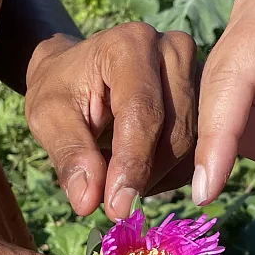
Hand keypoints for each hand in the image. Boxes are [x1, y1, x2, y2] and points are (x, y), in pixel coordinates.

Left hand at [26, 23, 198, 219]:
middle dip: (144, 176)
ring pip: (191, 145)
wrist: (79, 68)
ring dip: (156, 178)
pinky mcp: (206, 95)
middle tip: (112, 202)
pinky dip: (169, 174)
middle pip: (174, 132)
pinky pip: (199, 150)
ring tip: (120, 182)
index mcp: (131, 45)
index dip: (132, 164)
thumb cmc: (60, 88)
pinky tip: (141, 175)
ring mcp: (196, 71)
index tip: (117, 209)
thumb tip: (88, 201)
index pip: (141, 112)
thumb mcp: (48, 117)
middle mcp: (173, 50)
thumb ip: (69, 154)